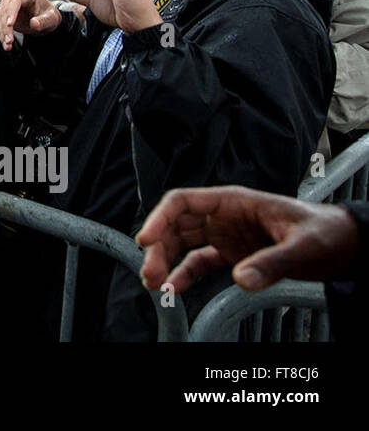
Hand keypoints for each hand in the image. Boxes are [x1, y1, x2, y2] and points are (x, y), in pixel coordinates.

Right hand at [0, 0, 62, 49]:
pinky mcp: (2, 11)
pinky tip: (4, 42)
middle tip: (10, 41)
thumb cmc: (48, 15)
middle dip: (5, 27)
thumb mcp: (52, 18)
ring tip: (8, 44)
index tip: (10, 25)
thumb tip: (34, 23)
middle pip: (5, 9)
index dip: (11, 12)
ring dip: (1, 32)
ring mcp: (6, 2)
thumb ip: (44, 21)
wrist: (43, 18)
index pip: (15, 0)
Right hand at [137, 186, 359, 294]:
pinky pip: (199, 262)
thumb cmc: (325, 231)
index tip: (146, 240)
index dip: (160, 218)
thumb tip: (241, 279)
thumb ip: (272, 261)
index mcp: (233, 201)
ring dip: (166, 261)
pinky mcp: (232, 254)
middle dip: (159, 248)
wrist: (343, 244)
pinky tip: (175, 289)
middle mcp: (223, 216)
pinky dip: (184, 275)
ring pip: (183, 244)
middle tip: (151, 274)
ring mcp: (225, 235)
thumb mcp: (302, 244)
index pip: (184, 202)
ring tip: (156, 284)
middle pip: (177, 226)